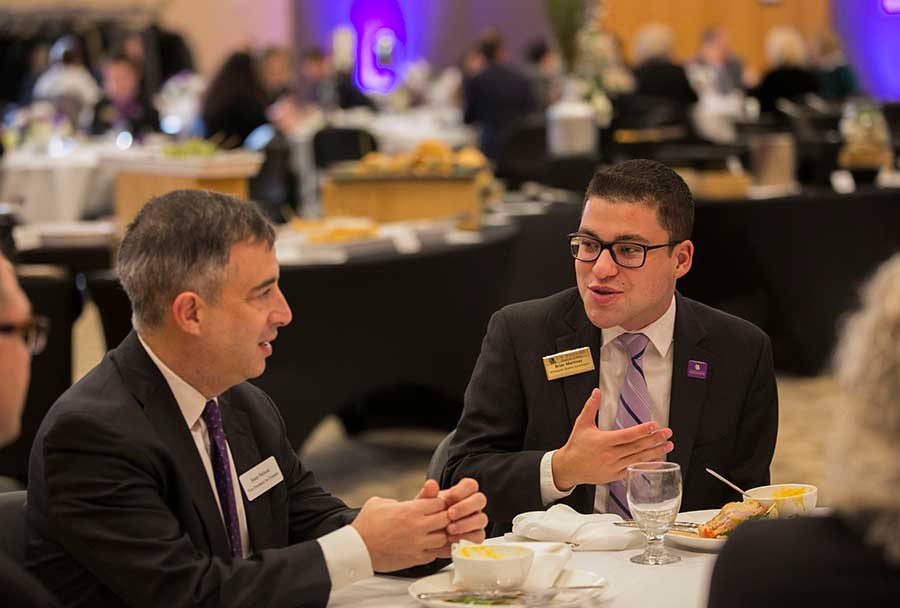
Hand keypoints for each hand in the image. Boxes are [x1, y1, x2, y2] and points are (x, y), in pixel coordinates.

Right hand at [351, 495, 449, 571]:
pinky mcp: (415, 559)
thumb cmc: (366, 525)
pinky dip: (432, 549)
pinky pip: (434, 554)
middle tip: (436, 518)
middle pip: (446, 519)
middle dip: (443, 517)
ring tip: (431, 532)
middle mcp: (417, 527)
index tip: (434, 504)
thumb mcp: (381, 502)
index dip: (438, 502)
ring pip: (443, 538)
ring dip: (440, 534)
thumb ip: (401, 499)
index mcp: (410, 510)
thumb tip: (413, 498)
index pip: (440, 502)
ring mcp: (418, 544)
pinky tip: (424, 545)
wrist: (357, 548)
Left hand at [417, 478, 487, 555]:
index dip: (463, 490)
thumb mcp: (425, 504)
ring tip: (449, 529)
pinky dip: (466, 538)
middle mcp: (472, 505)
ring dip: (466, 524)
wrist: (426, 535)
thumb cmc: (428, 514)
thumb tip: (430, 483)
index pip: (471, 485)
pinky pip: (479, 536)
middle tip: (450, 514)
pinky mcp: (476, 536)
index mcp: (463, 493)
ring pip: (482, 519)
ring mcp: (476, 520)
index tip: (450, 497)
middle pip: (480, 500)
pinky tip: (452, 539)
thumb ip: (428, 494)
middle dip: (465, 507)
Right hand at [551, 388, 673, 490]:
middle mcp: (610, 455)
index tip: (655, 425)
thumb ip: (591, 407)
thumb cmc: (576, 445)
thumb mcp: (582, 423)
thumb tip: (596, 392)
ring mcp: (613, 466)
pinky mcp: (615, 475)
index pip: (627, 435)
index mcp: (603, 441)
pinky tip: (656, 460)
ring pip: (638, 459)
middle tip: (667, 433)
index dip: (642, 430)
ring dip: (655, 452)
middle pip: (637, 447)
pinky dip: (646, 465)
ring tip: (668, 446)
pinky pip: (634, 469)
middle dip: (654, 439)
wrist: (569, 467)